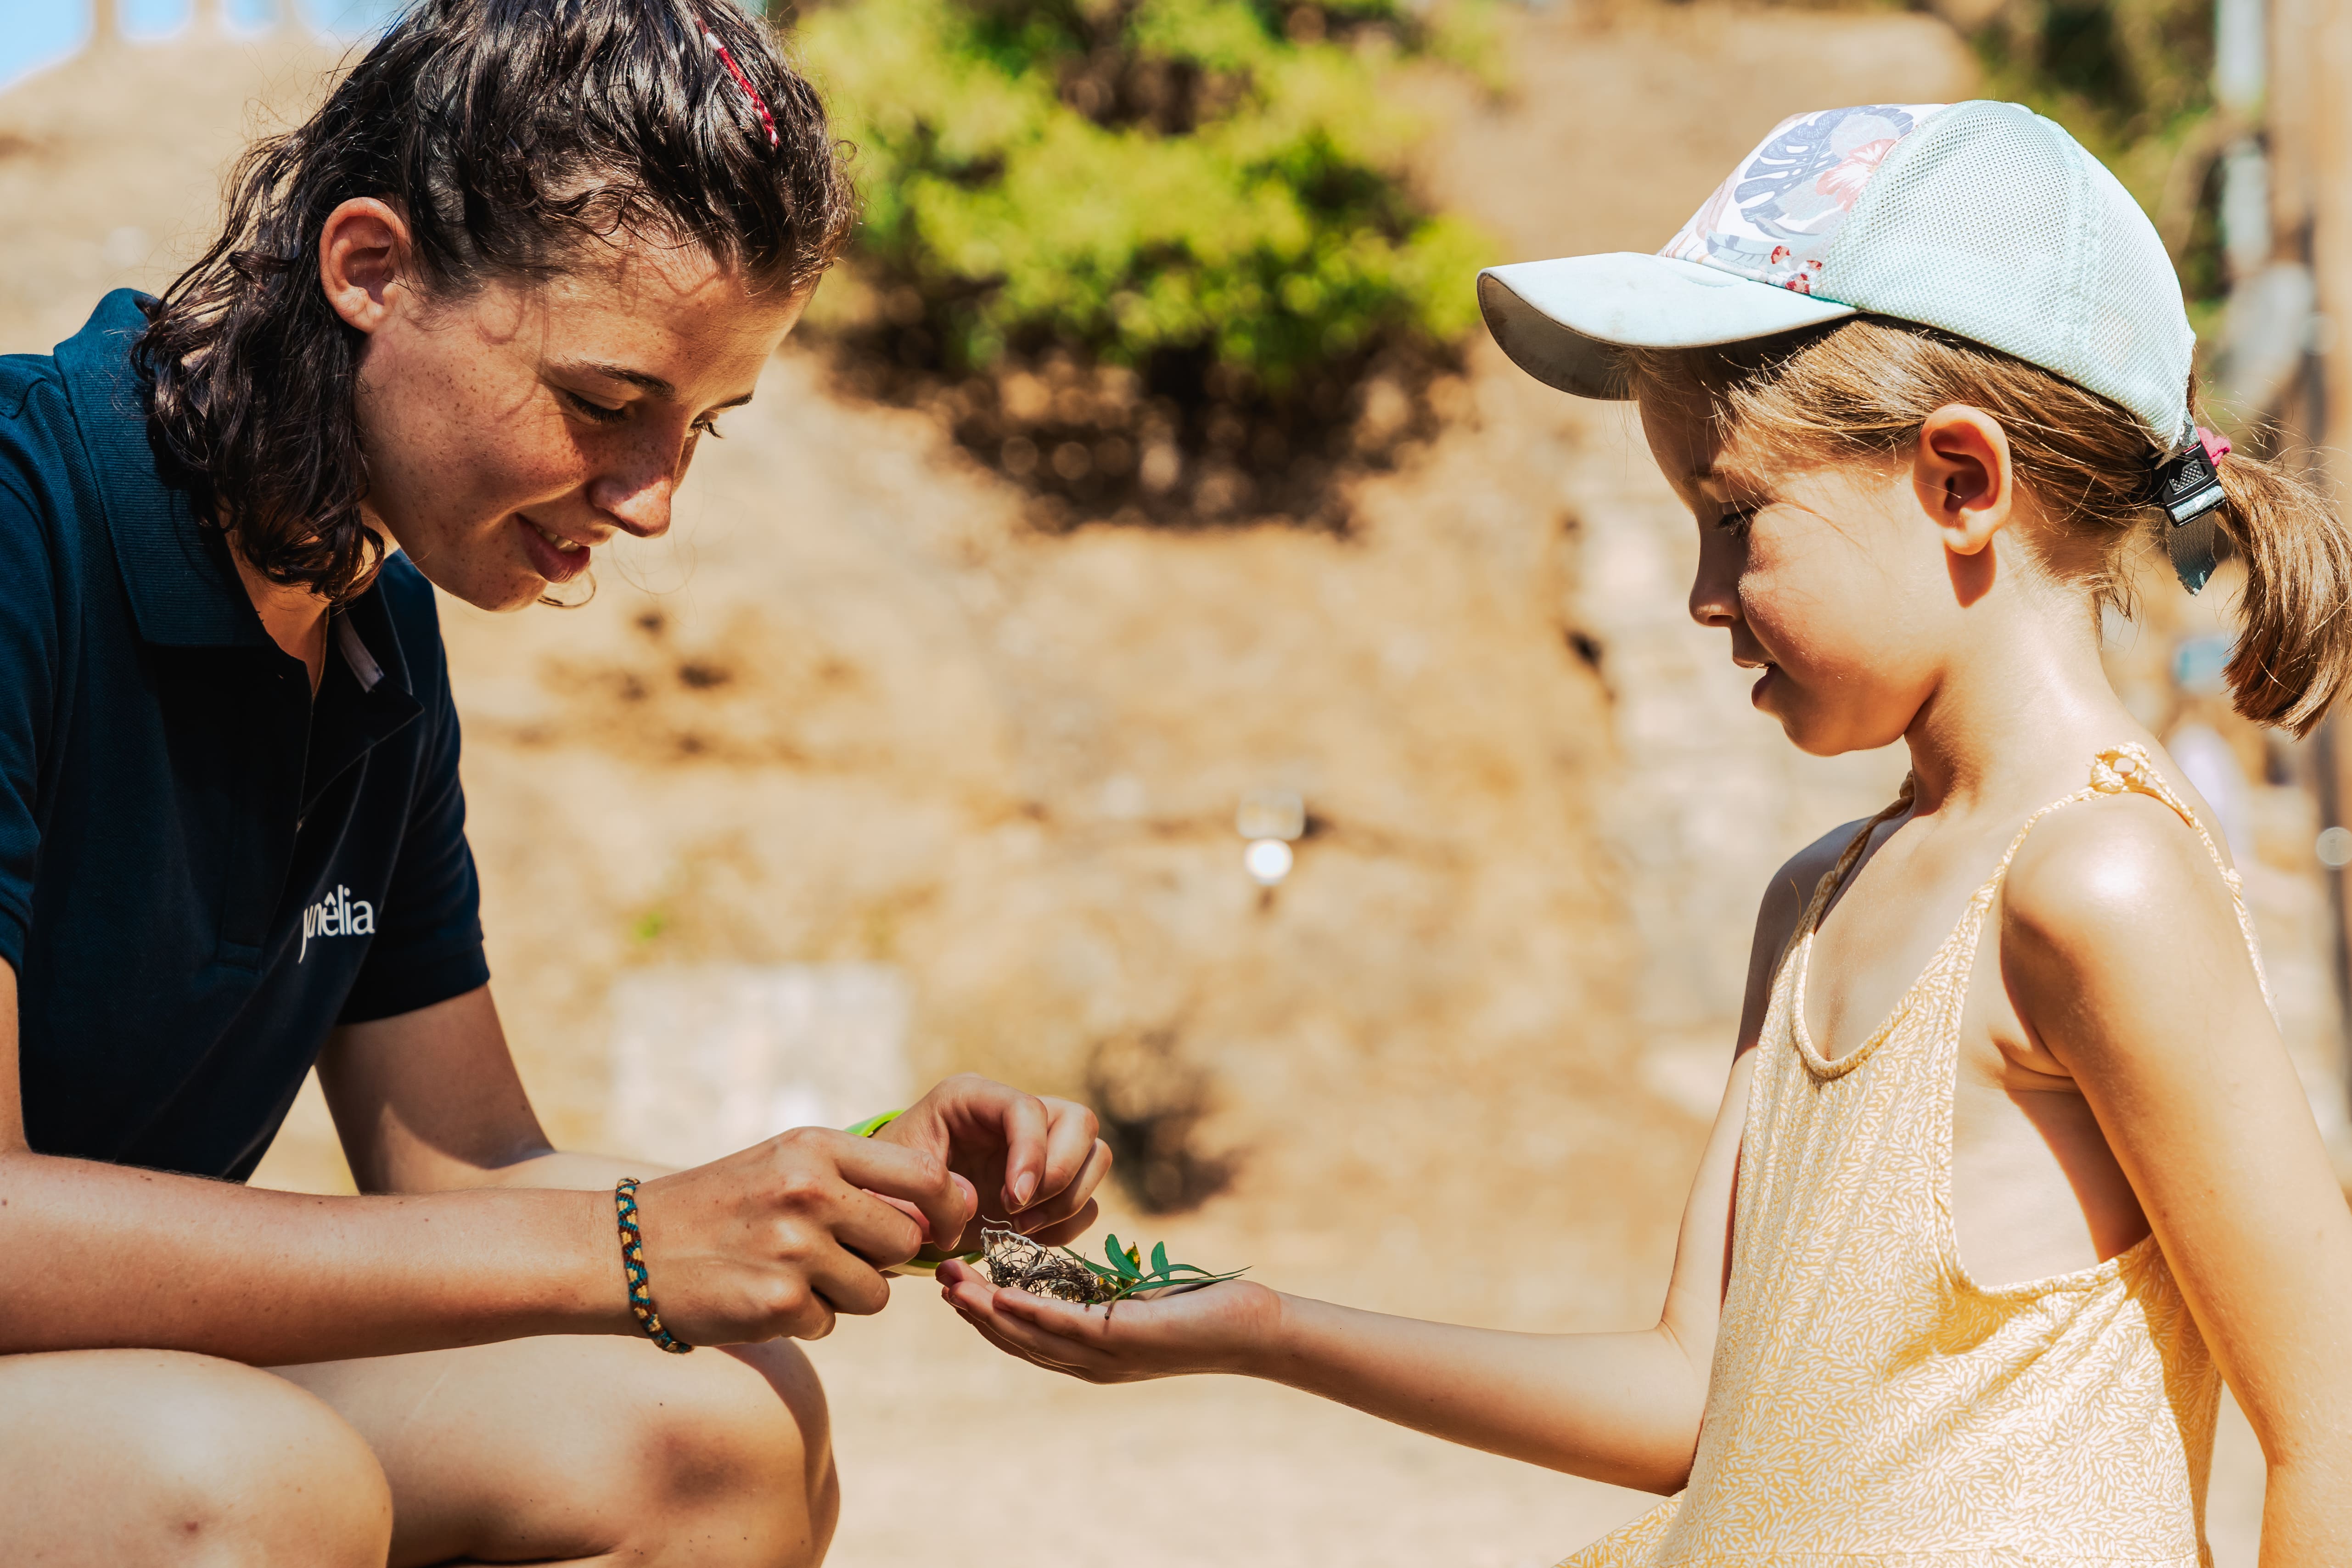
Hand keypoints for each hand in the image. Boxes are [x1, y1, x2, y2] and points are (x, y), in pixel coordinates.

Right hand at [630, 1127, 974, 1343]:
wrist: (629, 1249)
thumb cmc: (721, 1206)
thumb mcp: (786, 1165)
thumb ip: (857, 1180)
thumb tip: (943, 1210)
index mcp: (817, 1148)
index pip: (924, 1173)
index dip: (948, 1205)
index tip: (944, 1225)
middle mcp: (810, 1192)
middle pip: (906, 1241)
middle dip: (885, 1258)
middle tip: (838, 1255)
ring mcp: (794, 1249)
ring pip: (877, 1292)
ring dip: (845, 1295)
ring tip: (793, 1274)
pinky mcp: (778, 1304)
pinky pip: (830, 1324)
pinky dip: (805, 1320)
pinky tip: (762, 1296)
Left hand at [871, 1074, 1110, 1254]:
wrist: (897, 1204)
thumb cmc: (892, 1182)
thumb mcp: (898, 1175)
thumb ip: (931, 1185)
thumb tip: (976, 1201)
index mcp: (974, 1097)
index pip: (1027, 1108)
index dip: (1032, 1153)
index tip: (1013, 1199)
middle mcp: (1018, 1114)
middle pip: (1079, 1122)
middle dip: (1060, 1175)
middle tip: (1019, 1213)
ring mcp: (1043, 1145)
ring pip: (1096, 1156)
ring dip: (1068, 1201)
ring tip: (1022, 1226)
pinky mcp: (1053, 1181)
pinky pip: (1089, 1200)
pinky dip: (1067, 1225)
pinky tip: (1027, 1236)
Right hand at [937, 1257, 1278, 1382]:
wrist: (1252, 1330)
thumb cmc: (1198, 1311)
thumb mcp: (1134, 1301)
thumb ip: (1098, 1295)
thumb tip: (1071, 1273)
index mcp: (1090, 1355)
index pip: (1024, 1339)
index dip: (985, 1318)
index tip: (954, 1287)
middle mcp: (1091, 1363)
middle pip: (1018, 1341)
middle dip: (975, 1314)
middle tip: (938, 1281)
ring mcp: (1106, 1356)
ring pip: (1033, 1336)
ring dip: (990, 1312)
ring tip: (956, 1285)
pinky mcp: (1125, 1338)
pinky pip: (1069, 1325)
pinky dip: (1033, 1311)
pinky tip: (1005, 1294)